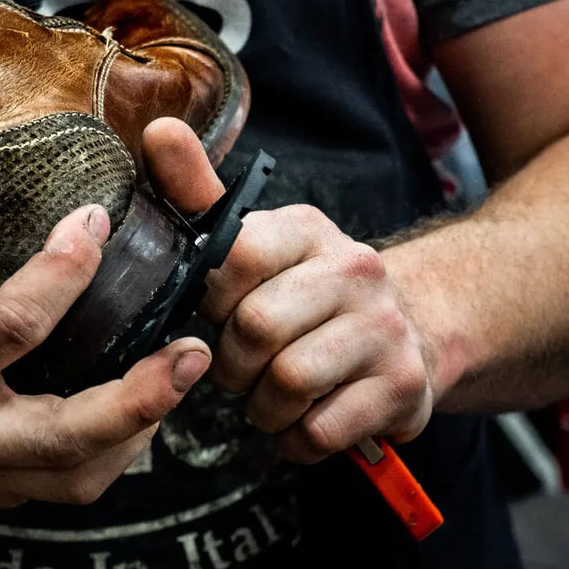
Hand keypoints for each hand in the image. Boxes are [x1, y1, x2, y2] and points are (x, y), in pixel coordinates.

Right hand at [0, 195, 210, 506]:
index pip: (5, 328)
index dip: (61, 271)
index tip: (95, 219)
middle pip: (63, 435)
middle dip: (138, 397)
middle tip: (193, 349)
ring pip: (77, 474)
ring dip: (139, 428)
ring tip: (181, 371)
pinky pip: (67, 484)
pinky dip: (115, 450)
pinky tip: (138, 405)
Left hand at [143, 118, 434, 462]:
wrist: (410, 328)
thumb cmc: (305, 290)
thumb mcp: (256, 239)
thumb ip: (197, 194)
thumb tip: (157, 130)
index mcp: (306, 229)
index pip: (236, 256)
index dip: (212, 300)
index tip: (219, 313)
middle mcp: (355, 268)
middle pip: (257, 329)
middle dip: (231, 364)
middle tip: (239, 368)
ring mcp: (386, 328)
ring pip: (288, 384)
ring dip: (261, 405)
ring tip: (268, 395)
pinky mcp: (404, 386)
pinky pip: (320, 430)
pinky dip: (295, 438)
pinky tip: (300, 420)